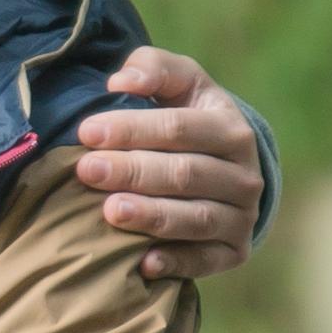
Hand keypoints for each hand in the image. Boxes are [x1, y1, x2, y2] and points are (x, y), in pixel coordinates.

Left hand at [72, 48, 264, 281]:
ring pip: (197, 218)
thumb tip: (121, 81)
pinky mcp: (235, 251)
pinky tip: (143, 264)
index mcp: (231, 129)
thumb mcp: (180, 84)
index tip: (87, 132)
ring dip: (152, 216)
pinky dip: (177, 263)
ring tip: (110, 211)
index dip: (132, 129)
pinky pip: (207, 260)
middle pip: (185, 173)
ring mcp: (242, 216)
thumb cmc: (189, 117)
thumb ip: (153, 68)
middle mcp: (245, 175)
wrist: (226, 168)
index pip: (178, 128)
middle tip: (87, 171)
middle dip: (133, 171)